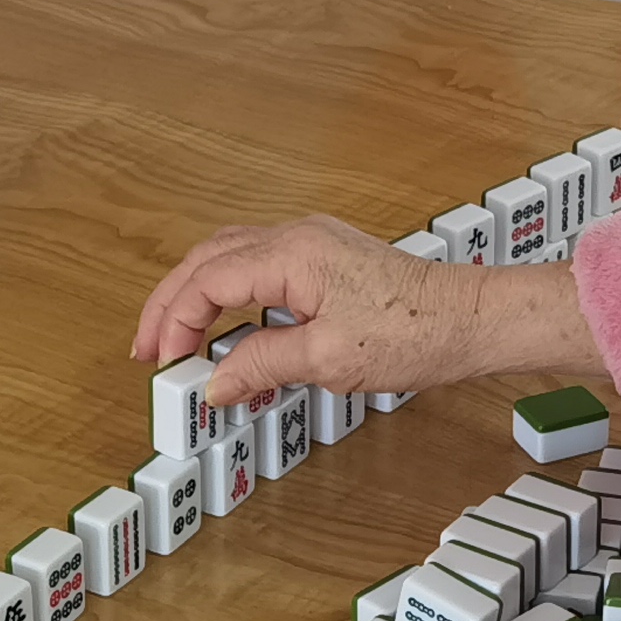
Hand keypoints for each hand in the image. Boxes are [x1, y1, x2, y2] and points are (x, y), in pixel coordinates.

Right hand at [127, 215, 600, 409]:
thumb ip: (261, 365)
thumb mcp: (327, 360)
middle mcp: (296, 237)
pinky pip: (261, 270)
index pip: (206, 280)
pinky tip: (233, 337)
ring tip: (178, 342)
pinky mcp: (327, 261)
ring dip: (198, 299)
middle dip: (171, 305)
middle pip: (208, 261)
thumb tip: (214, 383)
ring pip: (230, 260)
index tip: (165, 364)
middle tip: (148, 351)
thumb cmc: (414, 332)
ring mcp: (312, 245)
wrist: (472, 320)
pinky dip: (233, 300)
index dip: (176, 322)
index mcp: (290, 253)